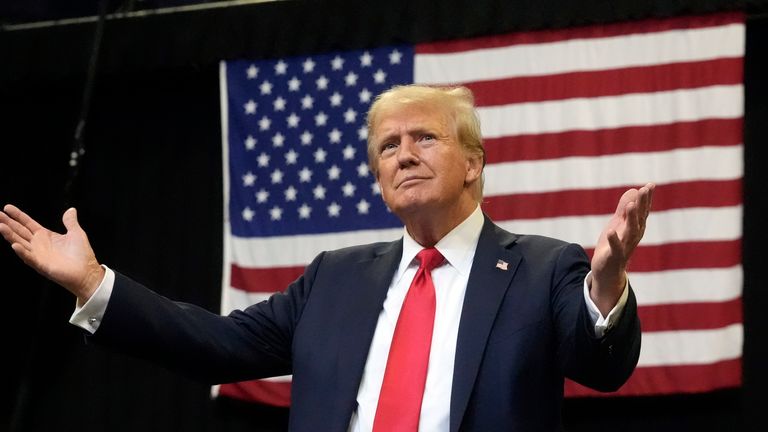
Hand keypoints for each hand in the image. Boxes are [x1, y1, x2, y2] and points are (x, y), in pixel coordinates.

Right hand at [0, 204, 103, 302]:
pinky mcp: (41, 265)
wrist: (87, 273)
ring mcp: (38, 255)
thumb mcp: (76, 233)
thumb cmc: (82, 255)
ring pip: (20, 243)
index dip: (18, 216)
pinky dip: (22, 252)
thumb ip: (70, 222)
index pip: (27, 223)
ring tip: (1, 226)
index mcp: (45, 236)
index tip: (6, 207)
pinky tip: (15, 245)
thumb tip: (71, 209)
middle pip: (19, 231)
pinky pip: (29, 258)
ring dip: (10, 235)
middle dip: (8, 223)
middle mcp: (38, 245)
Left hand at [590, 183, 654, 314]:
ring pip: (630, 232)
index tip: (650, 185)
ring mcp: (625, 246)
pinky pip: (615, 248)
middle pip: (639, 219)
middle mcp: (633, 236)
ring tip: (631, 205)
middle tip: (644, 190)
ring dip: (631, 219)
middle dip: (642, 205)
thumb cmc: (614, 245)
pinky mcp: (614, 256)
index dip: (647, 199)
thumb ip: (625, 208)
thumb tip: (634, 190)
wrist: (607, 271)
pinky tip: (610, 231)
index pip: (643, 211)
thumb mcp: (618, 224)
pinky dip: (613, 240)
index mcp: (635, 228)